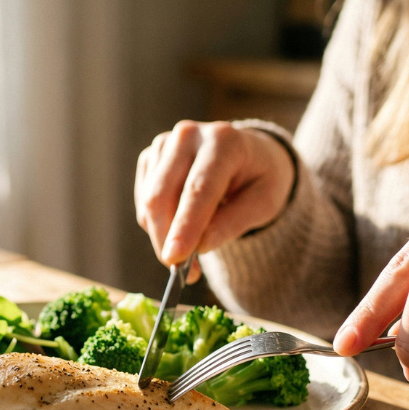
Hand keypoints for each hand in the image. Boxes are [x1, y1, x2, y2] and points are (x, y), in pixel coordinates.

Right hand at [135, 120, 293, 281]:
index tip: (175, 260)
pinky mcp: (150, 158)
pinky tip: (181, 226)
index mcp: (223, 141)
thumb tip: (200, 247)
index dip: (184, 226)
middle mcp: (188, 136)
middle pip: (162, 196)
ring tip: (191, 252)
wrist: (249, 155)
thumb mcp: (264, 203)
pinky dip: (158, 224)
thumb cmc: (260, 180)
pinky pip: (144, 203)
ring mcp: (164, 144)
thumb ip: (232, 223)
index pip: (197, 189)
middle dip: (167, 239)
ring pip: (149, 202)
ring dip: (163, 236)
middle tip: (184, 273)